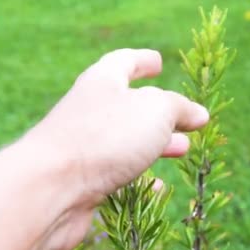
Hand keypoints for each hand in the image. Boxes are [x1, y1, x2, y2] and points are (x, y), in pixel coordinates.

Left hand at [25, 49, 208, 249]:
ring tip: (182, 149)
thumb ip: (179, 109)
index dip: (142, 60)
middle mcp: (89, 112)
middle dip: (161, 114)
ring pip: (125, 143)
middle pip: (129, 107)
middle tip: (186, 120)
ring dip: (155, 145)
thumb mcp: (155, 111)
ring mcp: (83, 148)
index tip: (157, 60)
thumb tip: (198, 114)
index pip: (123, 62)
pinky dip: (139, 180)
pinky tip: (155, 188)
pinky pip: (116, 176)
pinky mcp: (81, 183)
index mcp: (101, 82)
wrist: (50, 189)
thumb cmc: (105, 137)